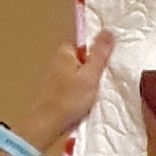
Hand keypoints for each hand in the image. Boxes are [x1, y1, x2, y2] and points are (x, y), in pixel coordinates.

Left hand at [9, 27, 116, 155]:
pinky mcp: (54, 92)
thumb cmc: (69, 99)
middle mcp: (57, 61)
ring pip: (78, 76)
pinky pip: (73, 88)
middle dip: (92, 72)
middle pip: (83, 62)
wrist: (47, 124)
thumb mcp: (91, 75)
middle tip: (100, 86)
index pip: (86, 47)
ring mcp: (54, 77)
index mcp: (64, 52)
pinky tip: (82, 105)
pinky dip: (79, 95)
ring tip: (91, 98)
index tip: (104, 71)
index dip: (97, 58)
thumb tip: (108, 30)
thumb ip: (100, 54)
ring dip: (86, 86)